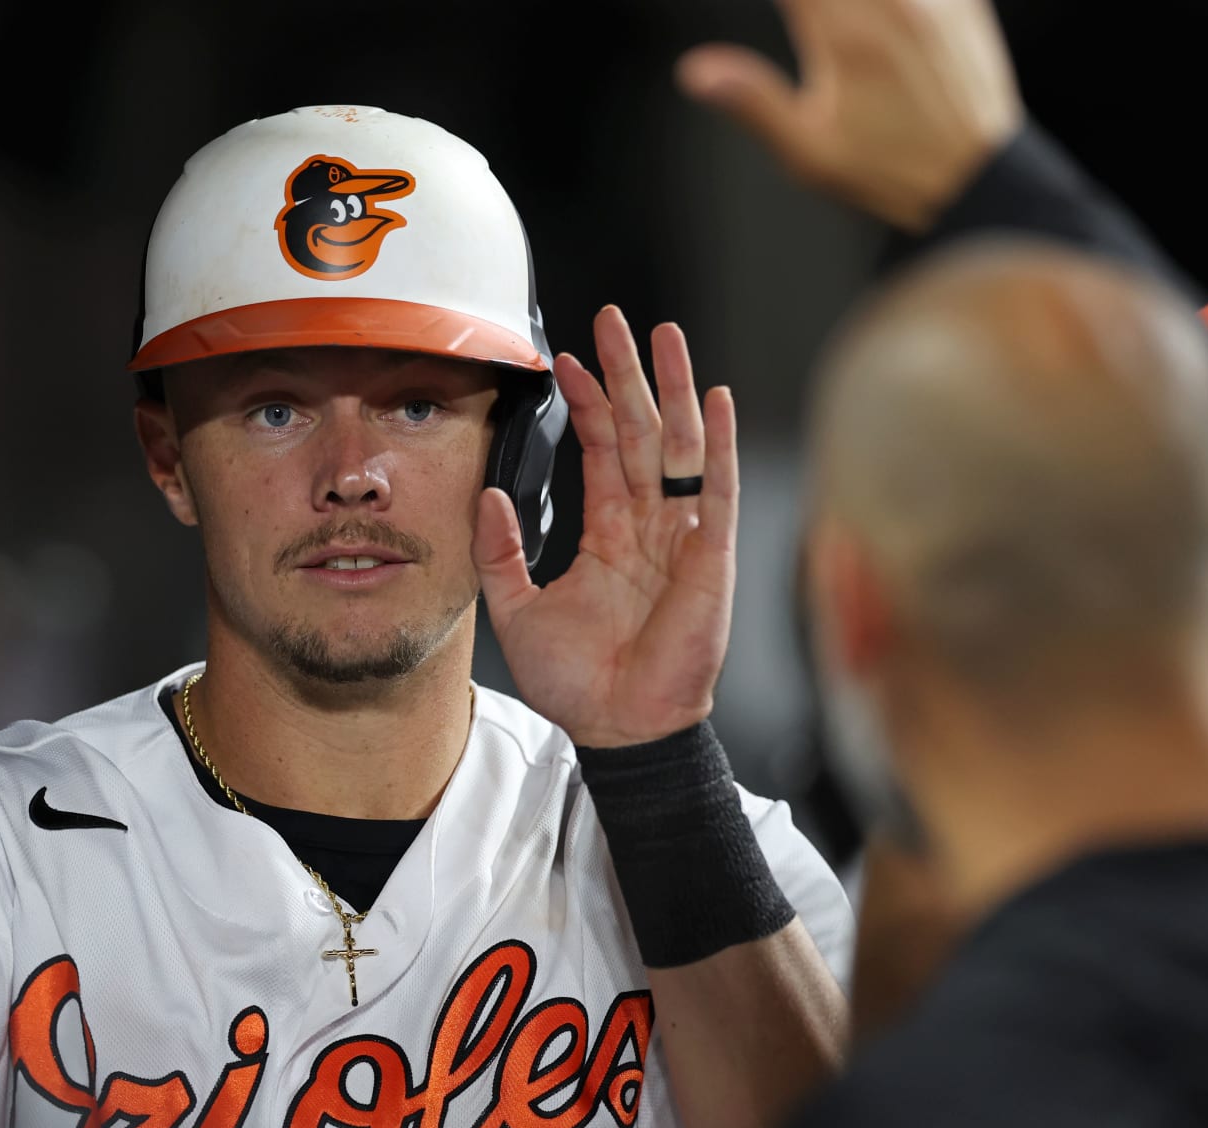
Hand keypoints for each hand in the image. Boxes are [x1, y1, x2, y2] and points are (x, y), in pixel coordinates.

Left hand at [474, 306, 736, 749]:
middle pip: (640, 431)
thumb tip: (487, 492)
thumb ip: (500, 549)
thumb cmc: (579, 681)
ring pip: (680, 445)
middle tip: (614, 320)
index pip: (599, 449)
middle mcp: (649, 525)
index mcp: (608, 534)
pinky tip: (715, 400)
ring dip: (674, 388)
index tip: (566, 361)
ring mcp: (682, 536)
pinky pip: (717, 490)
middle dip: (629, 374)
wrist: (617, 727)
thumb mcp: (516, 607)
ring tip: (663, 335)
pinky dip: (719, 444)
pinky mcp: (711, 556)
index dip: (586, 404)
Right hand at [676, 0, 1022, 232]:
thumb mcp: (809, 154)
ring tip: (830, 19)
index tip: (786, 12)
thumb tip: (695, 72)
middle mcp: (890, 2)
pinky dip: (892, 4)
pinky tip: (881, 21)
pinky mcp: (966, 2)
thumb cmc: (888, 173)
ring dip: (840, 3)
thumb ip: (752, 102)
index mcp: (843, 35)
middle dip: (812, 2)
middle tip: (807, 18)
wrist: (980, 182)